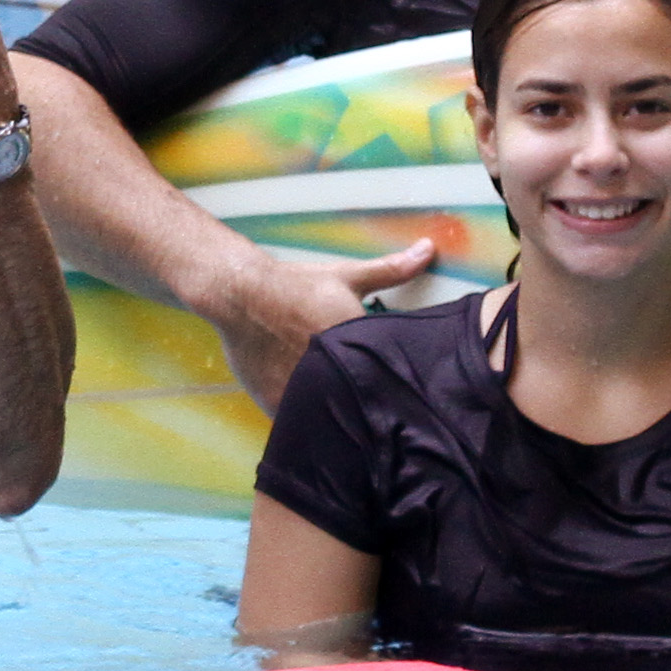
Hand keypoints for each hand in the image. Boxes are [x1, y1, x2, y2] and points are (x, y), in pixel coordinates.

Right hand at [201, 233, 441, 410]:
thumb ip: (391, 271)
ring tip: (333, 403)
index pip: (386, 379)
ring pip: (331, 417)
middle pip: (360, 403)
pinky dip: (306, 417)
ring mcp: (307, 393)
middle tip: (357, 393)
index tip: (382, 380)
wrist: (242, 294)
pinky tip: (308, 406)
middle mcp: (337, 375)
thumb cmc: (296, 285)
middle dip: (361, 401)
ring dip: (334, 414)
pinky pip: (301, 422)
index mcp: (360, 348)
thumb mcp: (346, 276)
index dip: (387, 383)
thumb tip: (428, 249)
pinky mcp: (280, 405)